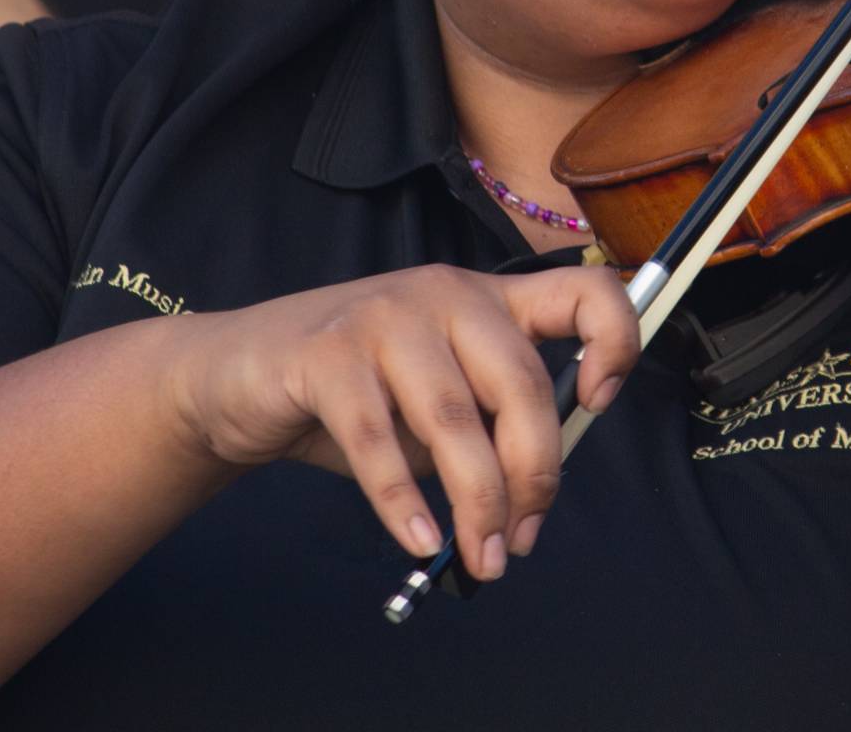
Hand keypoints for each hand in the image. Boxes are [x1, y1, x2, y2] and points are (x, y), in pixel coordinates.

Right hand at [165, 264, 640, 578]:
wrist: (237, 375)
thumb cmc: (354, 395)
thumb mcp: (436, 402)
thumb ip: (487, 426)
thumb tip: (531, 500)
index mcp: (488, 298)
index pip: (582, 291)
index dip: (614, 340)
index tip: (600, 403)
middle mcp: (445, 294)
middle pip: (521, 383)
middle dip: (533, 476)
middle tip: (522, 541)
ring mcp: (384, 317)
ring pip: (455, 419)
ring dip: (478, 503)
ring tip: (484, 559)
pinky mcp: (326, 354)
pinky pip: (378, 440)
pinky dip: (404, 502)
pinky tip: (420, 540)